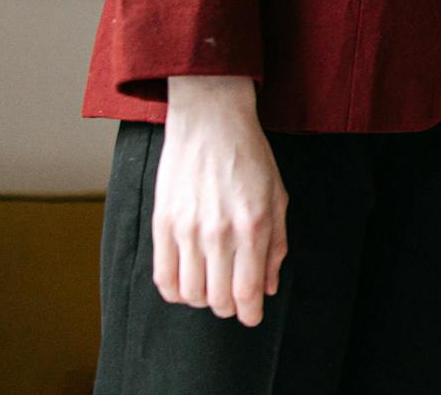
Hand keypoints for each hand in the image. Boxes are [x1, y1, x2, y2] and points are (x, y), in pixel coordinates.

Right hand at [153, 76, 288, 325]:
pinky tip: (188, 283)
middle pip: (219, 298)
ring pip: (190, 293)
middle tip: (236, 298)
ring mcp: (186, 229)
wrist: (210, 123)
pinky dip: (176, 291)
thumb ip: (276, 246)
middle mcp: (218, 231)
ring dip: (204, 300)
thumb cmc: (250, 158)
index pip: (248, 290)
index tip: (252, 318)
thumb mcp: (278, 197)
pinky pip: (162, 277)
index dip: (250, 313)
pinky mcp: (162, 224)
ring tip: (213, 287)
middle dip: (230, 307)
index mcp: (253, 225)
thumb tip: (268, 288)